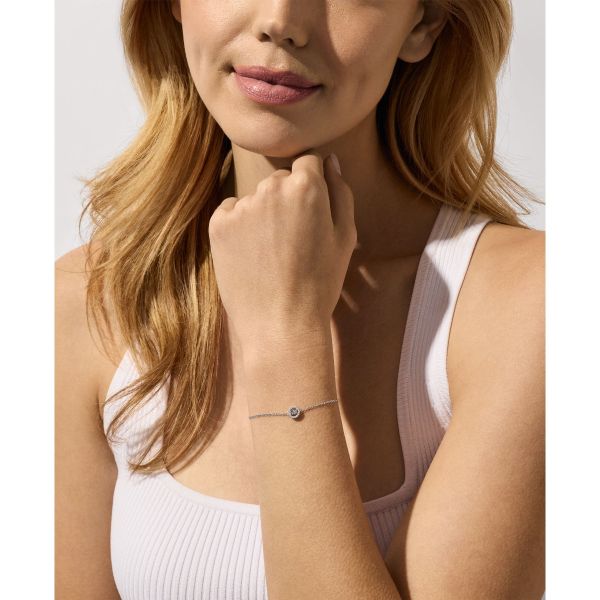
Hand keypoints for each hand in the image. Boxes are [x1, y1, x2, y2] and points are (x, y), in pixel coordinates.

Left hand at [208, 152, 356, 348]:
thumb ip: (340, 192)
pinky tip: (252, 255)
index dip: (312, 185)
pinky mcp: (218, 224)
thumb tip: (330, 160)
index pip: (308, 162)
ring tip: (271, 253)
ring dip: (263, 215)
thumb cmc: (320, 284)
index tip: (310, 212)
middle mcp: (271, 188)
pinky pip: (231, 212)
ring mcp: (242, 205)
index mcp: (307, 186)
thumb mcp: (345, 238)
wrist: (280, 324)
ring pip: (256, 198)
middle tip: (293, 239)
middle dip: (287, 199)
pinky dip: (239, 227)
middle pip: (280, 179)